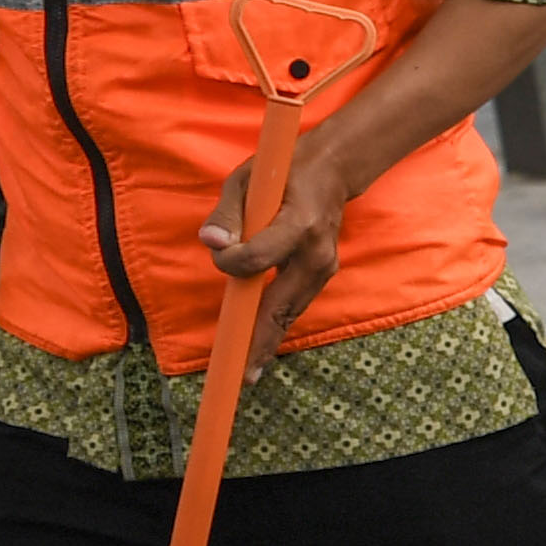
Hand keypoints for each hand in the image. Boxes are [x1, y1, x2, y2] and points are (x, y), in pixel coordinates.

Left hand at [200, 136, 361, 366]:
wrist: (334, 171)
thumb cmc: (282, 173)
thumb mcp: (246, 181)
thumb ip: (227, 214)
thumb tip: (211, 244)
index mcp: (298, 224)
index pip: (259, 258)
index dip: (233, 262)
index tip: (220, 252)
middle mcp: (316, 253)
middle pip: (282, 305)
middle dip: (260, 339)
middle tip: (242, 374)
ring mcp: (325, 267)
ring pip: (291, 312)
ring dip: (268, 340)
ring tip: (248, 370)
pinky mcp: (323, 275)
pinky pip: (295, 305)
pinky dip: (276, 325)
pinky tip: (260, 347)